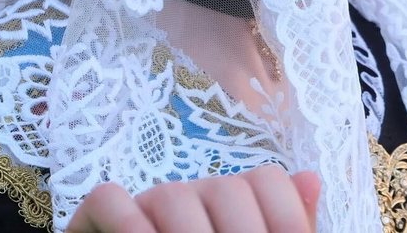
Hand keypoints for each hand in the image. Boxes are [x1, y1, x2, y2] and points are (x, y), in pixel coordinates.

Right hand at [66, 167, 320, 232]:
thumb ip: (286, 230)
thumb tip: (312, 178)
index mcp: (235, 204)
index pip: (267, 182)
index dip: (286, 217)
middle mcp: (193, 196)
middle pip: (226, 188)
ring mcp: (146, 204)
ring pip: (172, 195)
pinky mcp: (95, 215)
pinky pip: (109, 198)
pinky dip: (127, 222)